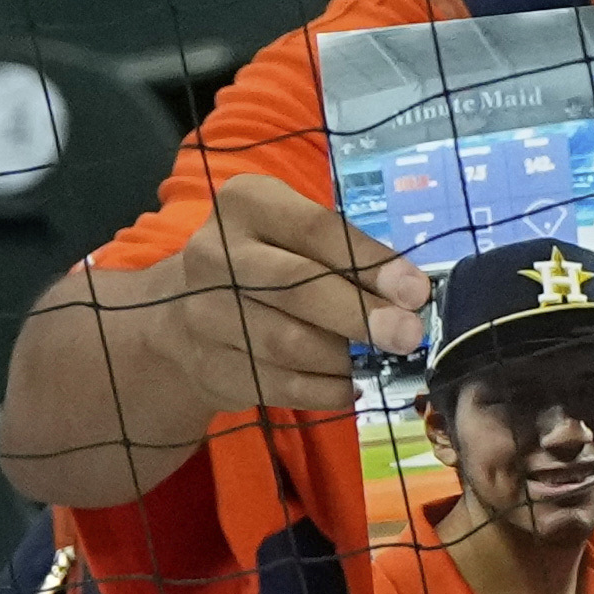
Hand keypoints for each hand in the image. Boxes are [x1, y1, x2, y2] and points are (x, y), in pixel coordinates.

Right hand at [41, 179, 424, 445]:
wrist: (177, 315)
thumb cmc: (262, 262)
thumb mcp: (293, 235)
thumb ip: (346, 254)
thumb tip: (410, 294)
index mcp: (244, 204)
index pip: (315, 229)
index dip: (369, 261)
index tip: (416, 291)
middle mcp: (214, 254)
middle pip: (296, 288)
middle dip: (360, 315)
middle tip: (407, 335)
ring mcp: (204, 314)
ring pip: (289, 344)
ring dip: (342, 357)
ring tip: (368, 358)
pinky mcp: (209, 365)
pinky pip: (281, 385)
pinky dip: (325, 389)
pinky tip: (346, 383)